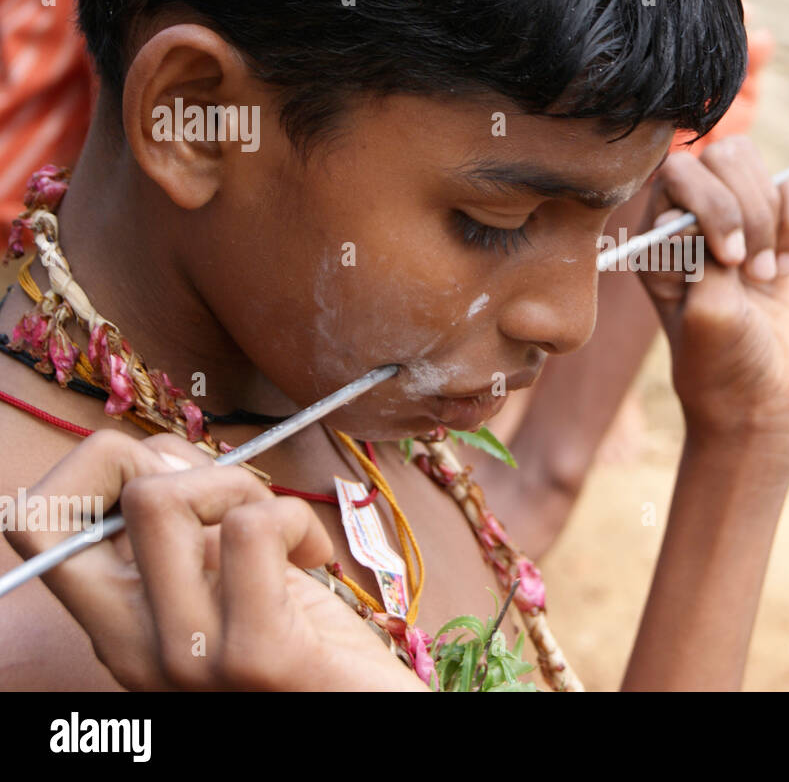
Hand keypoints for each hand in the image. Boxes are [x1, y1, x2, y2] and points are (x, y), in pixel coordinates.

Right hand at [3, 430, 426, 690]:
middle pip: (63, 507)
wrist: (364, 722)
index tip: (179, 480)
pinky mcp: (259, 656)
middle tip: (230, 497)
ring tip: (282, 531)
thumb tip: (163, 455)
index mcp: (117, 625)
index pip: (34, 524)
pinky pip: (253, 527)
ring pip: (157, 500)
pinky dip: (296, 517)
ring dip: (238, 486)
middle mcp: (131, 648)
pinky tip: (317, 557)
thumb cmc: (310, 647)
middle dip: (149, 463)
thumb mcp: (228, 583)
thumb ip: (190, 531)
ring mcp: (188, 658)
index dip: (96, 472)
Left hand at [637, 137, 788, 439]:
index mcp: (657, 237)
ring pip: (759, 168)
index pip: (679, 173)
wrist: (762, 399)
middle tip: (751, 270)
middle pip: (723, 156)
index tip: (729, 261)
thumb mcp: (706, 315)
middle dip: (748, 208)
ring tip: (766, 276)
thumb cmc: (721, 364)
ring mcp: (737, 223)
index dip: (712, 204)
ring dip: (772, 220)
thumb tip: (690, 210)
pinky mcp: (777, 232)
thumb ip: (703, 256)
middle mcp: (692, 222)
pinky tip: (786, 268)